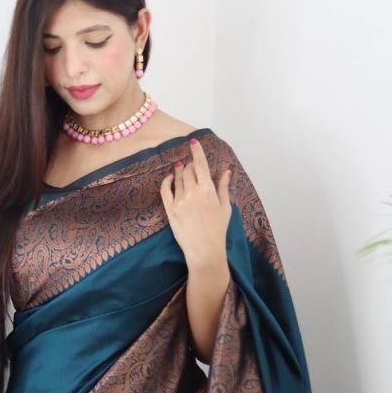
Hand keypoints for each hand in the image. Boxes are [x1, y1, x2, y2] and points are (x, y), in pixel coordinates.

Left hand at [159, 138, 231, 268]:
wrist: (204, 251)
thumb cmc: (218, 230)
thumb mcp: (225, 208)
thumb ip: (223, 188)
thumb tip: (226, 171)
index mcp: (208, 190)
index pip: (200, 165)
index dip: (197, 151)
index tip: (193, 141)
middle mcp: (192, 192)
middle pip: (189, 170)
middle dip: (190, 164)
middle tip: (192, 164)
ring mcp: (179, 200)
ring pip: (178, 178)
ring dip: (180, 171)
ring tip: (181, 167)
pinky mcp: (170, 209)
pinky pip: (165, 190)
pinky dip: (166, 181)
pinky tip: (169, 177)